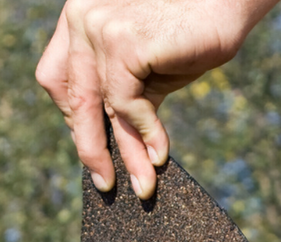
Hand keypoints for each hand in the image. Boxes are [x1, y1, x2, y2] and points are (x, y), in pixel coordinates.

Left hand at [35, 0, 279, 198]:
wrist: (224, 6)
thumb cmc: (187, 38)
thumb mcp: (144, 72)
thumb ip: (121, 97)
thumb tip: (110, 149)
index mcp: (78, 20)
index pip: (57, 79)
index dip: (73, 117)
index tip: (94, 146)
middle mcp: (80, 17)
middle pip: (71, 96)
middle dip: (89, 146)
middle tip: (105, 182)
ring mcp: (97, 26)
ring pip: (99, 106)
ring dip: (124, 152)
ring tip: (142, 184)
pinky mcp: (121, 43)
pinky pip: (125, 103)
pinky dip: (145, 133)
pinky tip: (161, 153)